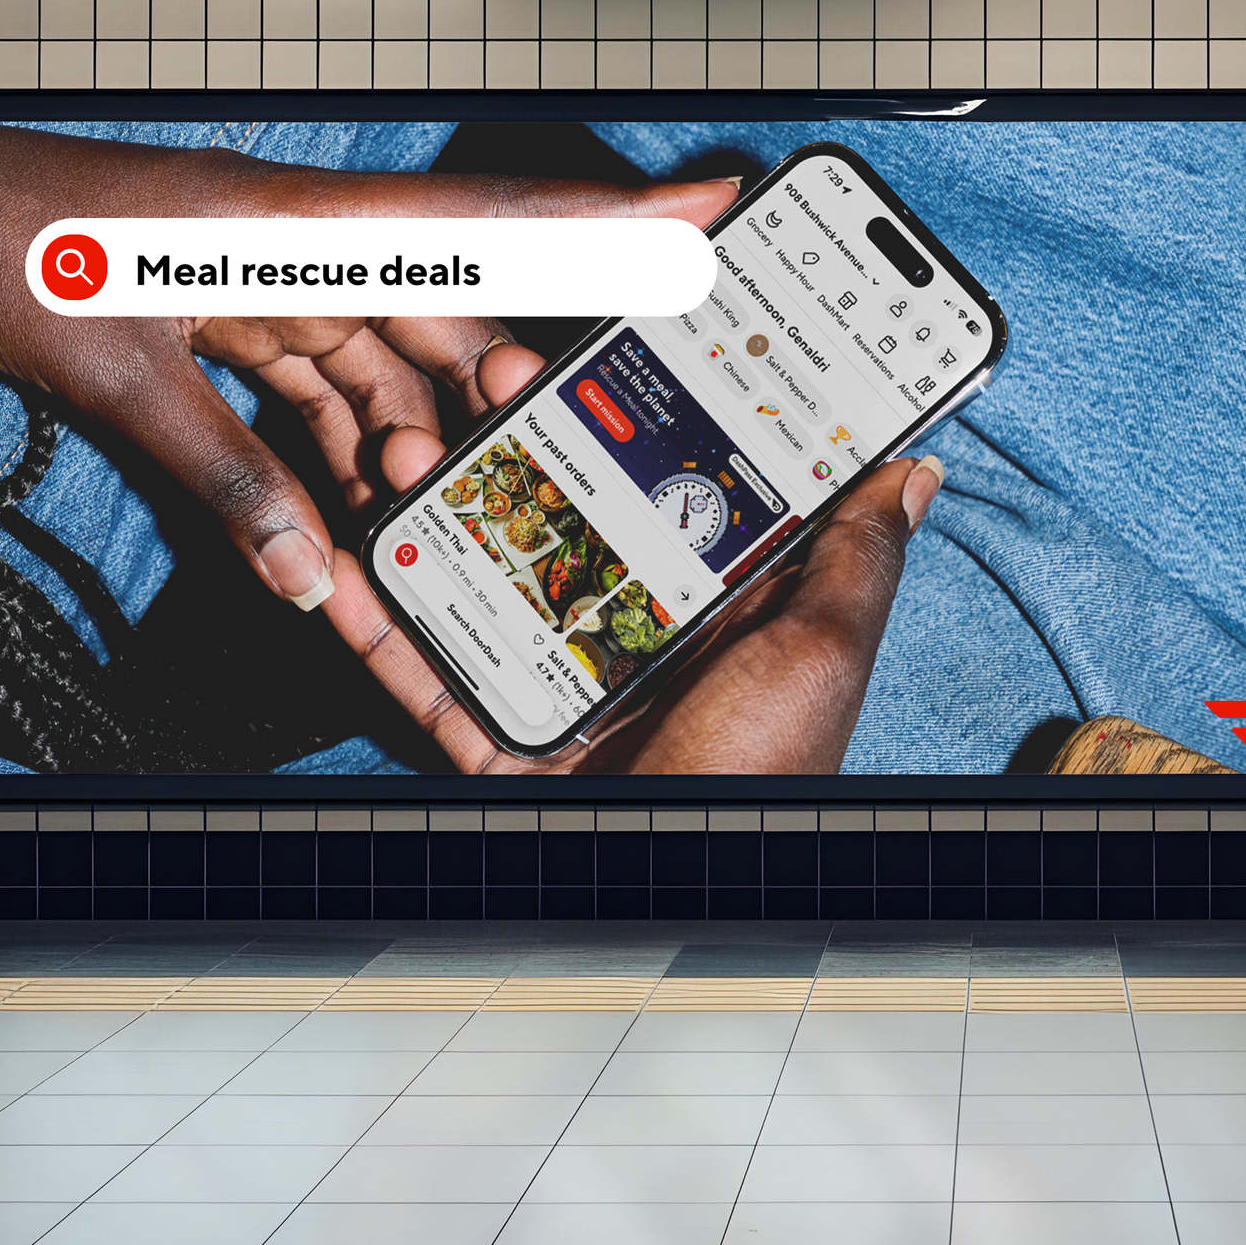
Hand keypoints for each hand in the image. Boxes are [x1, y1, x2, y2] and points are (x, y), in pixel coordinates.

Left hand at [0, 122, 734, 609]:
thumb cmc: (6, 247)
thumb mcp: (120, 376)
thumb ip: (226, 476)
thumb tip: (312, 573)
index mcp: (305, 228)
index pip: (490, 221)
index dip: (610, 219)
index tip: (711, 206)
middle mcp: (312, 244)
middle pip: (452, 312)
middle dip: (503, 389)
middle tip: (560, 449)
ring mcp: (277, 277)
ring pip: (391, 357)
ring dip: (413, 437)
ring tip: (435, 511)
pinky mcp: (239, 310)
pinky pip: (324, 379)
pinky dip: (344, 442)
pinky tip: (360, 505)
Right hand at [313, 356, 941, 774]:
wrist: (675, 898)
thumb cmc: (761, 777)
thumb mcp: (821, 652)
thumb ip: (853, 561)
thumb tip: (909, 470)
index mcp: (718, 611)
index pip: (672, 488)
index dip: (629, 414)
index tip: (588, 346)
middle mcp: (638, 640)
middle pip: (559, 520)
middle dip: (510, 445)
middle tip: (478, 384)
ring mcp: (562, 689)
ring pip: (482, 580)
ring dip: (429, 511)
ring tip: (390, 451)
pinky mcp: (501, 743)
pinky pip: (428, 677)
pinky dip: (376, 624)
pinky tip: (336, 568)